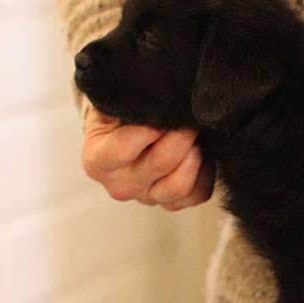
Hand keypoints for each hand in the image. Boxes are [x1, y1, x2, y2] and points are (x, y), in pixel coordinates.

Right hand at [81, 103, 213, 209]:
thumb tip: (157, 98)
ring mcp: (147, 198)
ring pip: (180, 185)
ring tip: (195, 136)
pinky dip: (205, 172)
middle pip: (161, 163)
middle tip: (190, 118)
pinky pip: (198, 194)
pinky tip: (201, 154)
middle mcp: (120, 186)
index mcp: (98, 161)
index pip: (124, 149)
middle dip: (181, 134)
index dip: (151, 127)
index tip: (164, 110)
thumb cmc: (119, 115)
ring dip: (194, 155)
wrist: (125, 133)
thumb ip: (130, 102)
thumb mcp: (114, 103)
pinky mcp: (171, 204)